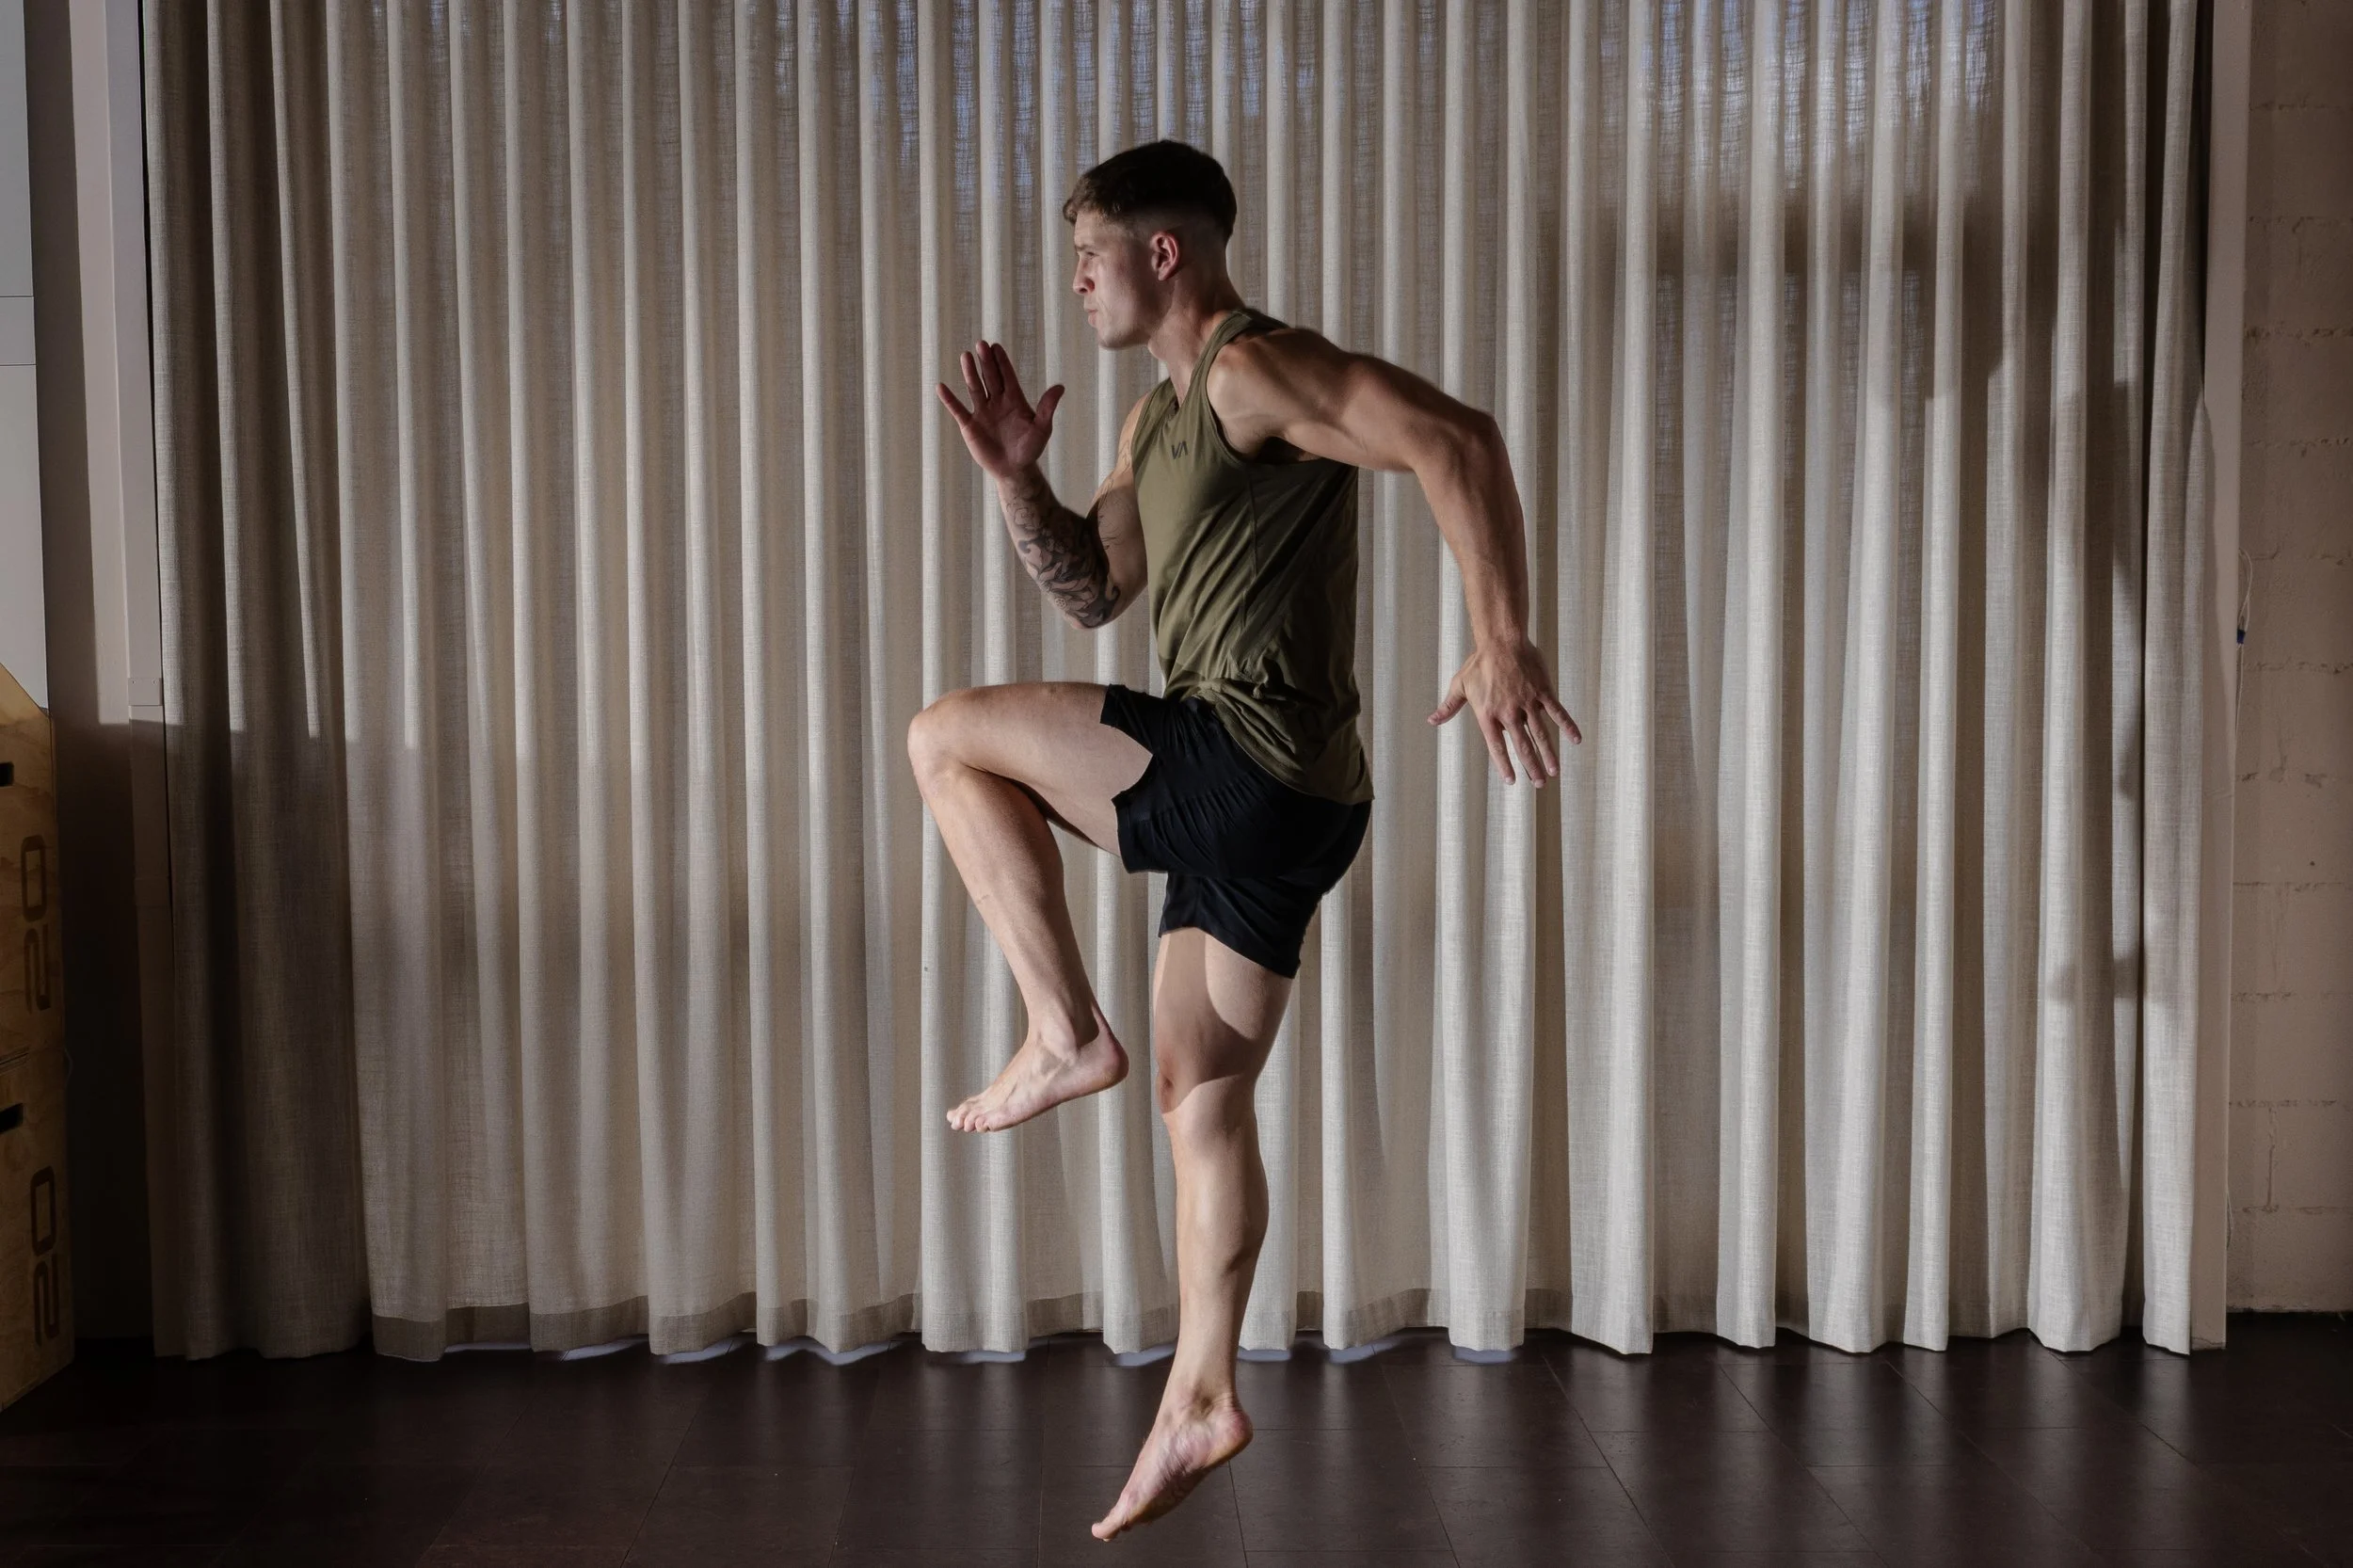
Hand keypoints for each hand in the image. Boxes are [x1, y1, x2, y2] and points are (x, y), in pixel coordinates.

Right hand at [936, 340, 1064, 480]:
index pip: (1007, 376)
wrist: (1014, 470)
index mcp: (1014, 400)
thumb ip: (1047, 408)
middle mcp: (997, 402)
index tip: (996, 347)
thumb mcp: (1041, 428)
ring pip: (975, 388)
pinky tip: (941, 387)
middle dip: (986, 362)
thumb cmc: (1030, 449)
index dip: (1002, 362)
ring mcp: (983, 412)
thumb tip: (1060, 387)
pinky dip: (950, 400)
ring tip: (966, 356)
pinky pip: (958, 410)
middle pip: (990, 378)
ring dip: (970, 373)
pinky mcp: (970, 426)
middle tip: (981, 344)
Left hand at [1429, 636, 1582, 785]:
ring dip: (1549, 754)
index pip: (1497, 746)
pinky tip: (1576, 740)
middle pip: (1522, 745)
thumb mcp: (1459, 685)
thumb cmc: (1478, 663)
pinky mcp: (1542, 691)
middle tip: (1539, 783)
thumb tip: (1432, 720)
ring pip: (1540, 734)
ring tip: (1554, 772)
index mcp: (1488, 714)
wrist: (1501, 640)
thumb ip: (1448, 707)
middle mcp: (1508, 712)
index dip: (1504, 765)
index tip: (1512, 781)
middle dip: (1532, 766)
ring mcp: (1527, 702)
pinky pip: (1558, 712)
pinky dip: (1568, 726)